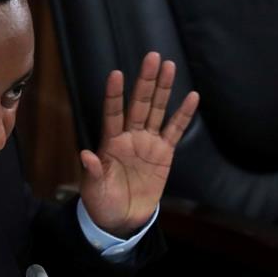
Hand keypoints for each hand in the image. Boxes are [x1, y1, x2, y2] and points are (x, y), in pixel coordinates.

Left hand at [79, 52, 198, 237]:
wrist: (122, 219)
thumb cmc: (102, 202)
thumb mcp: (93, 189)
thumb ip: (92, 171)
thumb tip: (85, 155)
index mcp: (110, 143)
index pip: (112, 113)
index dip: (114, 95)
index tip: (116, 73)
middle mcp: (129, 137)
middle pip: (139, 104)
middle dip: (146, 81)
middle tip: (152, 57)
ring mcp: (147, 143)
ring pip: (157, 110)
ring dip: (164, 89)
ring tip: (169, 65)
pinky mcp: (164, 154)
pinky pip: (175, 130)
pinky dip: (183, 114)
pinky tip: (192, 97)